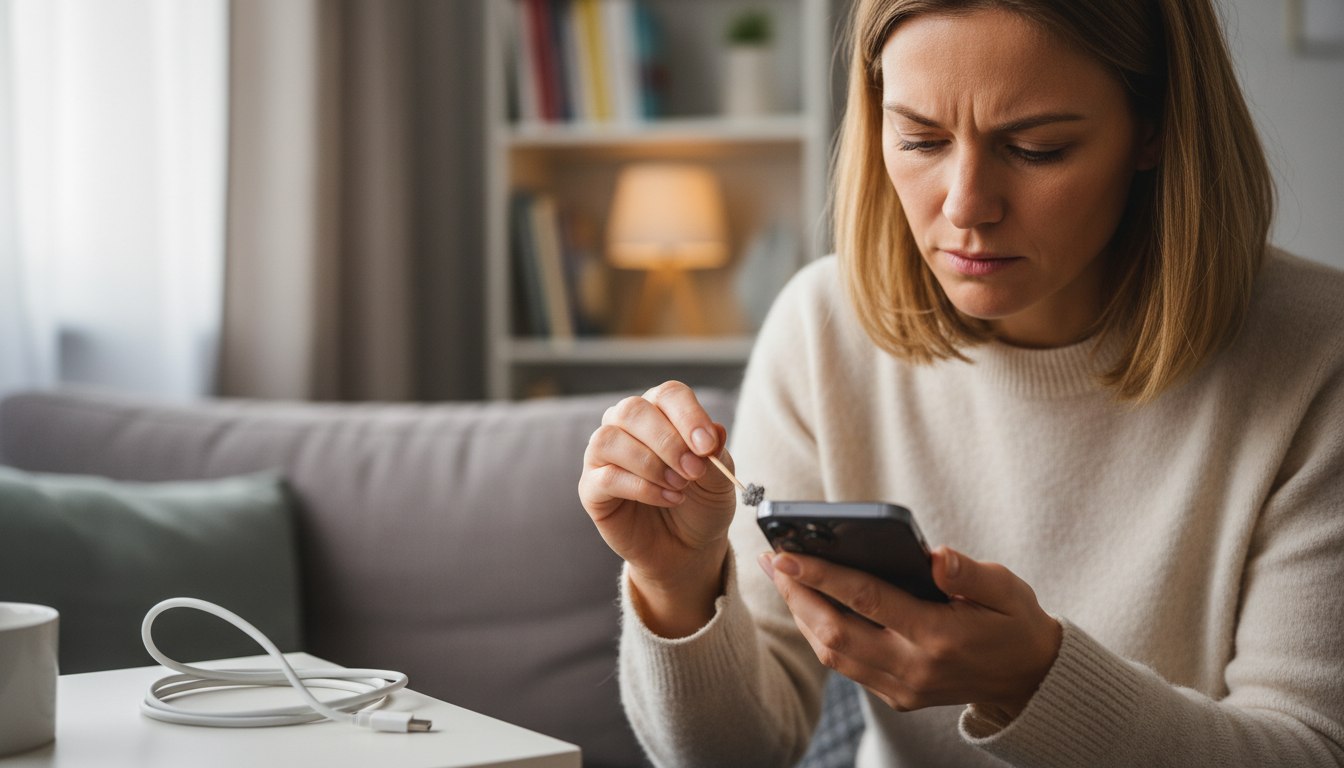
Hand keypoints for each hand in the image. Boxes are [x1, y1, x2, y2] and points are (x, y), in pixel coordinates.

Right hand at [578, 381, 737, 636]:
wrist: (687, 548)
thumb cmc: (700, 504)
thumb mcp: (720, 480)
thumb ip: (716, 454)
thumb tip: (715, 431)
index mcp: (660, 413)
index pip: (668, 395)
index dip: (688, 415)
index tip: (708, 445)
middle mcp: (626, 426)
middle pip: (633, 410)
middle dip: (668, 441)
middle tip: (694, 470)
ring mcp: (603, 456)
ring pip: (610, 439)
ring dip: (651, 464)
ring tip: (679, 487)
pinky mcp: (591, 488)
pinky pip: (606, 477)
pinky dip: (641, 488)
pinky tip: (667, 498)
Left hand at [759, 547, 1061, 718]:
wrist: (1030, 678)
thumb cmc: (1014, 622)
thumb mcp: (1006, 589)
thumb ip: (969, 573)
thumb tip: (935, 554)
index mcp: (939, 637)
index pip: (867, 600)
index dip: (822, 576)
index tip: (787, 554)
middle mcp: (914, 668)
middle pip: (835, 633)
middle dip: (797, 594)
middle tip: (772, 559)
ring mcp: (903, 688)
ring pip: (832, 654)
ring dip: (801, 614)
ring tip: (782, 576)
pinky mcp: (897, 697)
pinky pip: (845, 666)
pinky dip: (820, 634)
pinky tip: (809, 604)